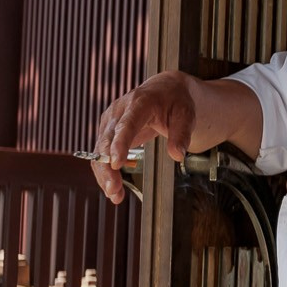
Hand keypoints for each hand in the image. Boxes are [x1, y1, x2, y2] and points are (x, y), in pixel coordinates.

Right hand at [89, 73, 197, 204]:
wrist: (164, 91)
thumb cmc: (175, 101)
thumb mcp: (186, 115)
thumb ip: (181, 134)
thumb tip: (177, 155)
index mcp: (139, 103)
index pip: (126, 125)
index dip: (120, 144)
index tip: (116, 163)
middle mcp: (119, 111)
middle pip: (107, 141)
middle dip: (108, 167)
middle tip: (114, 190)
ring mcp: (111, 121)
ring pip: (100, 150)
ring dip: (104, 173)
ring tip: (115, 195)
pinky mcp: (108, 131)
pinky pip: (102, 153)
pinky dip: (105, 171)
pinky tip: (114, 187)